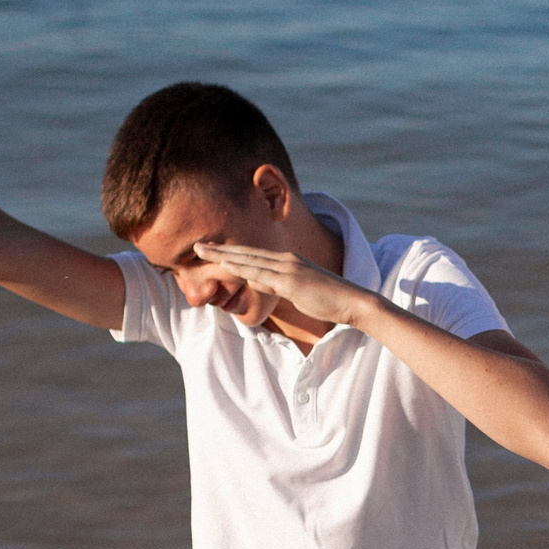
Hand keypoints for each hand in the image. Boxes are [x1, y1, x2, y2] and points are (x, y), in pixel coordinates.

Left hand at [195, 241, 376, 326]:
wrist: (352, 301)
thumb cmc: (327, 299)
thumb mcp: (296, 290)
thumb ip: (275, 284)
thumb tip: (255, 280)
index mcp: (287, 261)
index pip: (253, 255)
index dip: (230, 251)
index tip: (211, 250)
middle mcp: (286, 260)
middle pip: (246, 253)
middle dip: (220, 249)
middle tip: (197, 246)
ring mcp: (289, 269)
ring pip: (250, 260)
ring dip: (224, 255)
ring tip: (202, 252)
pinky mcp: (292, 282)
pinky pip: (262, 274)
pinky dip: (243, 268)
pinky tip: (226, 265)